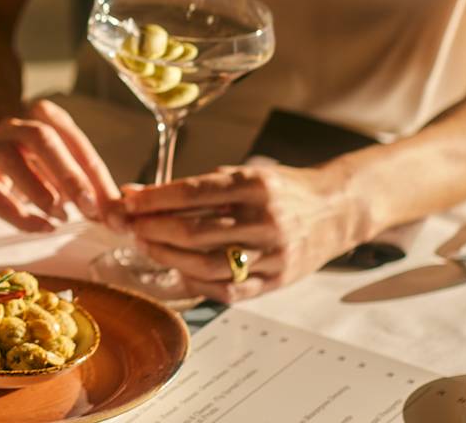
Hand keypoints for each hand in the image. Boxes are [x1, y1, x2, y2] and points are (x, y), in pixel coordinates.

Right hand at [0, 99, 122, 231]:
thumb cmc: (37, 164)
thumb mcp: (65, 167)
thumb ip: (91, 187)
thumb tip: (116, 215)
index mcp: (42, 116)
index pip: (73, 140)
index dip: (94, 173)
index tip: (112, 205)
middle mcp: (13, 127)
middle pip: (42, 139)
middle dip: (70, 175)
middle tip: (90, 207)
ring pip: (11, 160)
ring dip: (41, 191)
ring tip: (63, 217)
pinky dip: (19, 215)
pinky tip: (42, 227)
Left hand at [123, 163, 363, 301]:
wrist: (337, 209)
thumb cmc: (282, 190)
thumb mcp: (242, 176)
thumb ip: (193, 187)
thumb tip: (137, 193)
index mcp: (255, 186)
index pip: (194, 193)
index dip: (155, 200)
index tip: (128, 202)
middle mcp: (265, 220)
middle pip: (196, 231)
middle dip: (154, 229)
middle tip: (129, 226)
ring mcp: (273, 254)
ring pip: (208, 264)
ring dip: (168, 257)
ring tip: (147, 246)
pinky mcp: (277, 280)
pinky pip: (230, 290)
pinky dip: (198, 283)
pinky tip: (178, 271)